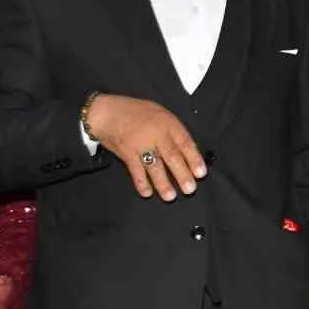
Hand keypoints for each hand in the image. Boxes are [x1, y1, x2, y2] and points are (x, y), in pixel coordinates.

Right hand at [85, 93, 206, 200]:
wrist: (108, 112)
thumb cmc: (137, 113)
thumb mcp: (160, 114)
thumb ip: (173, 131)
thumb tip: (188, 151)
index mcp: (168, 124)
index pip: (185, 143)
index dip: (194, 159)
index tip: (201, 173)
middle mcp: (156, 134)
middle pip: (172, 157)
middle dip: (182, 174)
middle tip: (190, 189)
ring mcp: (141, 144)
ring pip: (155, 166)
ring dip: (163, 183)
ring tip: (170, 196)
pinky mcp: (127, 153)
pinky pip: (136, 171)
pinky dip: (142, 183)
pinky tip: (147, 192)